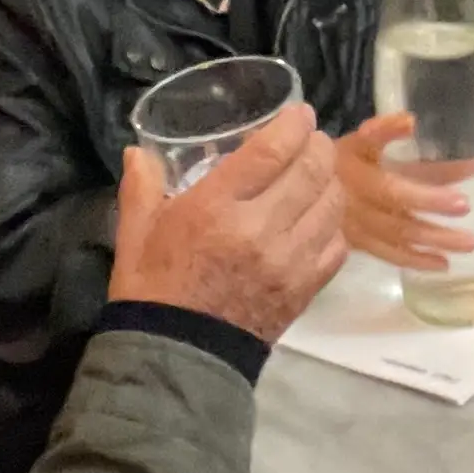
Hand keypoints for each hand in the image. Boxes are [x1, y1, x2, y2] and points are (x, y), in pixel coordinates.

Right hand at [110, 102, 345, 341]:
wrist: (176, 358)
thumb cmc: (153, 289)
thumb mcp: (136, 234)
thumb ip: (141, 186)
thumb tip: (140, 150)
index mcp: (215, 208)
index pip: (271, 151)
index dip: (294, 124)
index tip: (300, 114)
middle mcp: (260, 229)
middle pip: (311, 170)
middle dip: (316, 145)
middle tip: (310, 139)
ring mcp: (288, 261)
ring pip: (331, 204)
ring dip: (328, 181)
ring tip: (317, 174)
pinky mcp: (304, 289)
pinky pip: (336, 246)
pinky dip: (333, 225)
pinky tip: (318, 219)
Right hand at [338, 112, 473, 272]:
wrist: (296, 186)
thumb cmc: (337, 157)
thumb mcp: (357, 138)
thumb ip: (385, 130)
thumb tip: (414, 122)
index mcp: (357, 171)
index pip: (394, 188)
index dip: (426, 196)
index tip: (462, 201)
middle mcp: (356, 202)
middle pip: (398, 216)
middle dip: (435, 220)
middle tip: (470, 225)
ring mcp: (355, 227)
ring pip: (397, 238)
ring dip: (433, 243)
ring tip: (467, 245)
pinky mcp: (356, 244)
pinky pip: (388, 255)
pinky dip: (415, 260)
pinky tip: (442, 264)